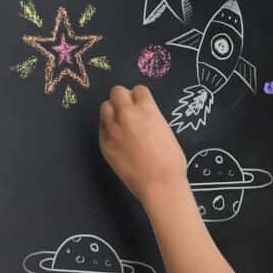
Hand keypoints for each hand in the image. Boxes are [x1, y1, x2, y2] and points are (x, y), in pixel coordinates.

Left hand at [98, 84, 186, 202]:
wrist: (159, 183)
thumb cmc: (170, 159)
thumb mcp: (165, 129)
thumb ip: (150, 117)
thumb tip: (142, 116)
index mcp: (147, 109)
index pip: (138, 89)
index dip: (140, 97)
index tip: (141, 104)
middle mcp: (127, 114)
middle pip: (117, 92)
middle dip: (123, 98)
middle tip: (129, 110)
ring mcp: (113, 129)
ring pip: (105, 107)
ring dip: (113, 111)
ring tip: (121, 123)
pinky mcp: (104, 143)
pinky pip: (102, 127)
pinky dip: (108, 128)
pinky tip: (118, 139)